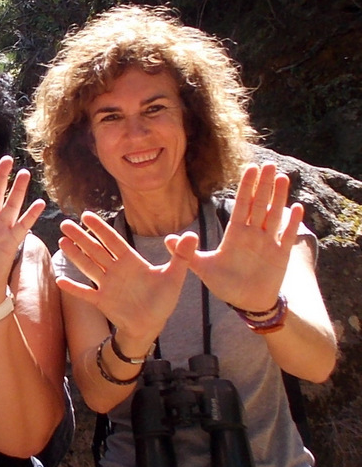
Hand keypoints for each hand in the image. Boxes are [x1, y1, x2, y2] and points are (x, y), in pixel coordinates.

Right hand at [57, 211, 190, 342]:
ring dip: (75, 255)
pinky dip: (73, 288)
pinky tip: (59, 280)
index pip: (113, 241)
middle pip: (95, 250)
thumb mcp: (174, 276)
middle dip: (81, 237)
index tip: (86, 215)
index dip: (100, 228)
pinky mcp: (102, 302)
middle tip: (65, 223)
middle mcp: (116, 270)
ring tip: (62, 241)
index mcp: (131, 261)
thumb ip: (182, 255)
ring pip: (88, 266)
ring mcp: (107, 286)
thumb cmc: (163, 300)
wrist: (152, 325)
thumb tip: (193, 234)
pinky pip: (85, 293)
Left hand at [165, 162, 302, 309]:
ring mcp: (268, 243)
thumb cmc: (225, 284)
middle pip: (259, 205)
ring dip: (279, 197)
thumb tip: (167, 239)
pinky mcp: (280, 255)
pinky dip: (292, 223)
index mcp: (235, 234)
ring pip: (274, 215)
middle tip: (269, 164)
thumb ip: (187, 253)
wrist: (246, 302)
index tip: (250, 168)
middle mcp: (253, 234)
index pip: (241, 206)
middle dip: (264, 185)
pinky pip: (287, 236)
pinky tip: (297, 207)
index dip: (246, 188)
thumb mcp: (203, 268)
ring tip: (282, 178)